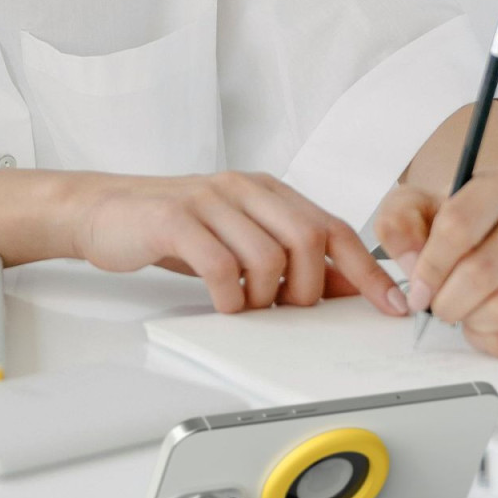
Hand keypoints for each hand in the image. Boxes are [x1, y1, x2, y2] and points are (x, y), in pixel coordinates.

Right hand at [70, 170, 407, 314]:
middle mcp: (247, 189)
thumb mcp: (241, 239)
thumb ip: (289, 258)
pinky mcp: (176, 219)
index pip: (334, 229)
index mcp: (271, 192)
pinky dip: (229, 297)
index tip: (392, 304)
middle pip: (310, 240)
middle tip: (287, 308)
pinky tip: (222, 303)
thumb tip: (344, 289)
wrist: (104, 210)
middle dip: (309, 289)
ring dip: (265, 297)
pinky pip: (221, 265)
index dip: (368, 271)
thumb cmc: (178, 230)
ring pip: (269, 256)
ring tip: (247, 305)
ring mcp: (211, 200)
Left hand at [374, 165, 497, 355]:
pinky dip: (488, 339)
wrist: (492, 231)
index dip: (430, 265)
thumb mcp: (414, 208)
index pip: (460, 225)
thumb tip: (412, 264)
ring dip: (468, 320)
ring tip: (457, 309)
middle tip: (433, 305)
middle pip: (483, 273)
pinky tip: (479, 321)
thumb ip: (398, 225)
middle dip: (446, 301)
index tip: (416, 289)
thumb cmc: (452, 221)